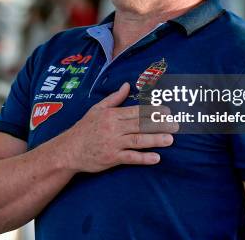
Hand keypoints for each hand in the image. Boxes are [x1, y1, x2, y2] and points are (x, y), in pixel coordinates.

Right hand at [59, 82, 178, 172]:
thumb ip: (114, 98)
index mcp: (112, 114)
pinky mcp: (111, 158)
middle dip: (159, 124)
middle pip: (140, 125)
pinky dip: (143, 158)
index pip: (136, 111)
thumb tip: (127, 85)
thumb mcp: (97, 109)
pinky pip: (130, 158)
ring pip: (138, 140)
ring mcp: (113, 143)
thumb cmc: (84, 129)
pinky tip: (156, 158)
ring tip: (170, 139)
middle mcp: (113, 128)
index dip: (153, 111)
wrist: (69, 150)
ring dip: (155, 139)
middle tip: (176, 124)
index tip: (167, 110)